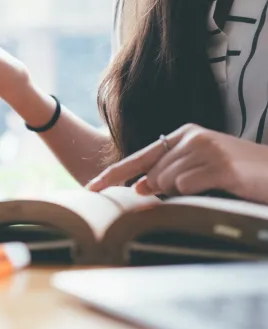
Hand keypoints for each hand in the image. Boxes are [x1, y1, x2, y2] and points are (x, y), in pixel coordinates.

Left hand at [85, 124, 267, 203]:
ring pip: (166, 181)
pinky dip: (197, 193)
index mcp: (184, 135)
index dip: (113, 174)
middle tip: (195, 187)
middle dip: (159, 190)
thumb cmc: (237, 176)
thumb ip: (168, 176)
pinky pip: (187, 186)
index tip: (90, 189)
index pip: (139, 157)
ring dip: (183, 192)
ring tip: (212, 185)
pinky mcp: (219, 164)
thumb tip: (138, 187)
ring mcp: (205, 147)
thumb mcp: (199, 173)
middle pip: (151, 174)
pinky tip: (218, 185)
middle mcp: (191, 136)